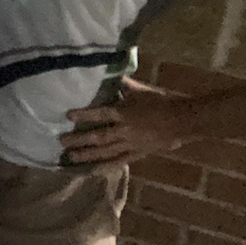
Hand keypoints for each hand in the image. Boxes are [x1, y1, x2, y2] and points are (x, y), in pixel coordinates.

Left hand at [60, 78, 194, 165]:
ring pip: (106, 152)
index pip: (100, 114)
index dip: (83, 115)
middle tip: (61, 142)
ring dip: (88, 155)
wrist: (184, 120)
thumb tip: (106, 73)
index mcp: (124, 113)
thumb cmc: (161, 102)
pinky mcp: (139, 154)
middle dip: (79, 140)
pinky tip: (93, 171)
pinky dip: (106, 167)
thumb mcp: (140, 89)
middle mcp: (125, 131)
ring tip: (70, 158)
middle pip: (99, 137)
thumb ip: (121, 84)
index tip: (67, 116)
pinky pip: (120, 162)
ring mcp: (131, 145)